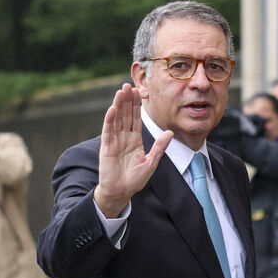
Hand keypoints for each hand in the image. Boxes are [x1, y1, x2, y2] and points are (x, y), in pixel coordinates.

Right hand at [93, 83, 171, 217]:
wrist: (121, 192)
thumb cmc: (135, 180)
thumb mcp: (151, 163)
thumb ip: (160, 148)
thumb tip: (170, 133)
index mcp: (135, 140)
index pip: (136, 119)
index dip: (136, 105)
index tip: (138, 92)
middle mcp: (124, 138)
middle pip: (125, 115)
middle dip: (127, 100)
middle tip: (128, 85)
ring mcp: (114, 141)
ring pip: (116, 119)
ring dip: (118, 105)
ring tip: (120, 92)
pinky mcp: (106, 147)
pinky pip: (108, 131)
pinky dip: (110, 120)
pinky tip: (112, 109)